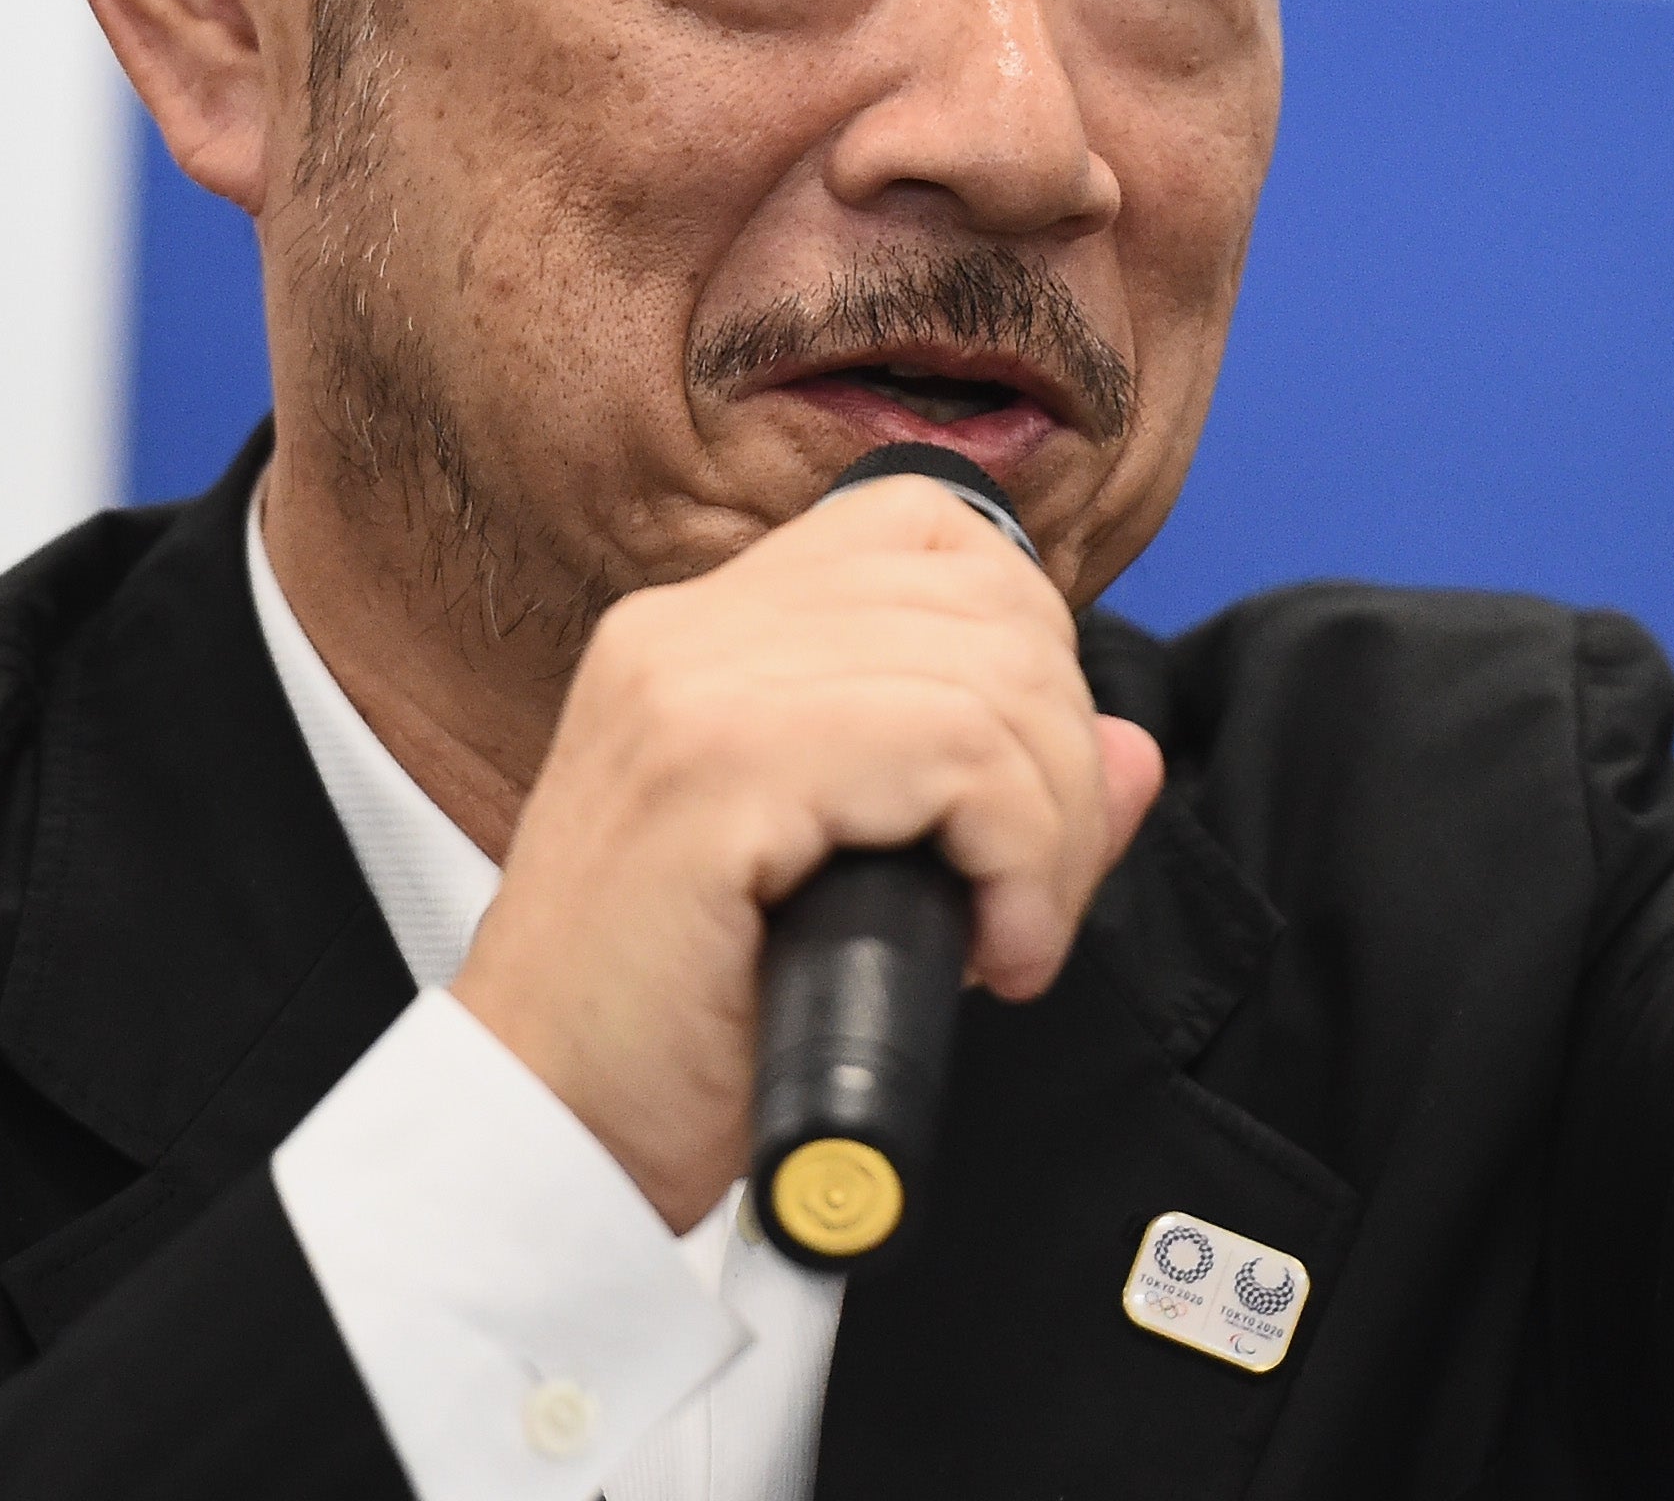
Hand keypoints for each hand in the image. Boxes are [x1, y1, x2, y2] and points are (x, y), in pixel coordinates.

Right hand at [447, 477, 1167, 1229]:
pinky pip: (959, 750)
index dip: (1023, 654)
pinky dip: (1023, 858)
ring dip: (1052, 823)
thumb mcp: (850, 886)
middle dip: (1062, 754)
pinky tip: (993, 951)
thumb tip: (1131, 750)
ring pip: (994, 673)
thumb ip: (989, 796)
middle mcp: (690, 632)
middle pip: (987, 597)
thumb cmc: (678, 1034)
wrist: (542, 1139)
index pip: (925, 533)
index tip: (1016, 802)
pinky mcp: (715, 772)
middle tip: (1028, 896)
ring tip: (1010, 933)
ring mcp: (695, 689)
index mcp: (704, 634)